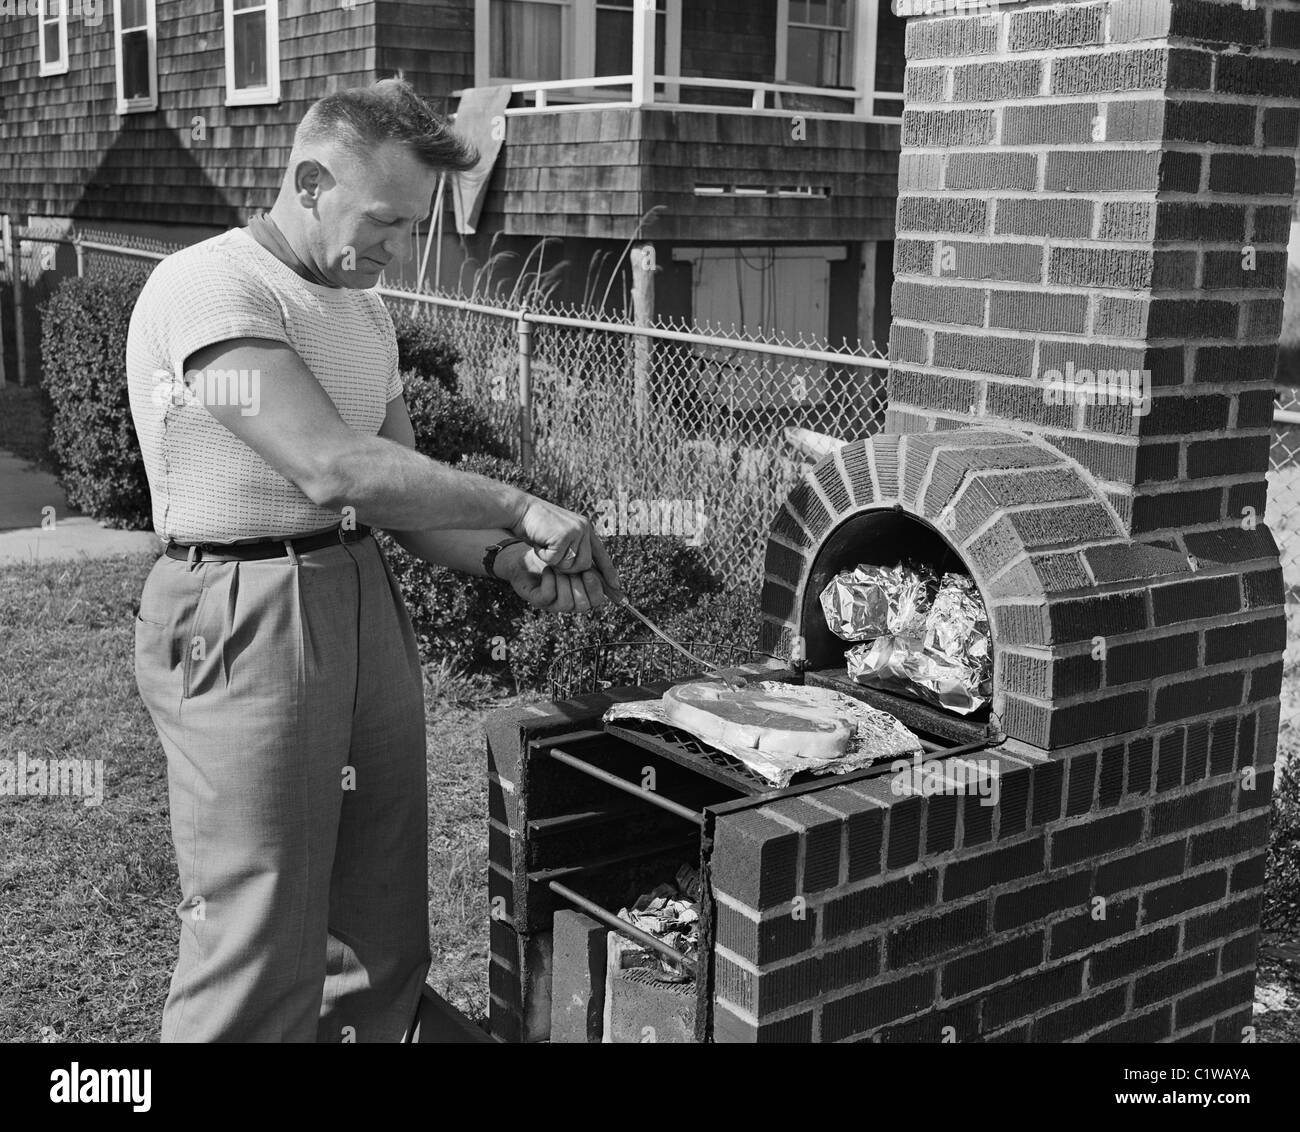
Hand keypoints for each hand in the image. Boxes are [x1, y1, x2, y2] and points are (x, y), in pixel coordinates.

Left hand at [498, 543, 613, 613]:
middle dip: (580, 585)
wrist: (523, 553)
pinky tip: (547, 569)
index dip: (597, 589)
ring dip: (564, 582)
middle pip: (584, 605)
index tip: (590, 572)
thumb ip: (592, 563)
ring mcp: (552, 602)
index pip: (596, 600)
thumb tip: (614, 571)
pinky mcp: (537, 599)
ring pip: (567, 603)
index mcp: (580, 591)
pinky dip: (549, 580)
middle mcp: (567, 600)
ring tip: (558, 566)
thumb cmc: (550, 552)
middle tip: (574, 569)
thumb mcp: (574, 555)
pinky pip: (548, 595)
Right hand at [512, 497, 621, 592]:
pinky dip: (544, 557)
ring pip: (571, 565)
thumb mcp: (561, 536)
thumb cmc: (537, 526)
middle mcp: (584, 528)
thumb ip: (575, 547)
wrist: (520, 510)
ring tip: (544, 546)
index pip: (601, 554)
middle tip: (551, 555)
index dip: (608, 572)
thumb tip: (586, 571)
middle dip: (567, 567)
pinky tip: (539, 544)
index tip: (617, 588)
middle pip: (584, 565)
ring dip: (554, 562)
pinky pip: (556, 561)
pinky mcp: (563, 536)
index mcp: (585, 528)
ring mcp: (575, 531)